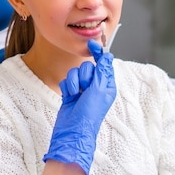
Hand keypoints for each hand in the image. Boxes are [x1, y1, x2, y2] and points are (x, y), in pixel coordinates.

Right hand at [43, 39, 116, 174]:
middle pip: (87, 67)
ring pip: (75, 72)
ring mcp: (82, 90)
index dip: (98, 53)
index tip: (91, 44)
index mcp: (107, 85)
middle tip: (85, 87)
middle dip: (84, 75)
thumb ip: (102, 71)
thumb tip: (107, 55)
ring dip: (74, 82)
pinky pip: (66, 80)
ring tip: (76, 94)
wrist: (72, 131)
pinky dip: (67, 87)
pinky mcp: (71, 93)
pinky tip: (68, 97)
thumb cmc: (89, 113)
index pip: (103, 64)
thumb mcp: (99, 90)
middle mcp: (95, 86)